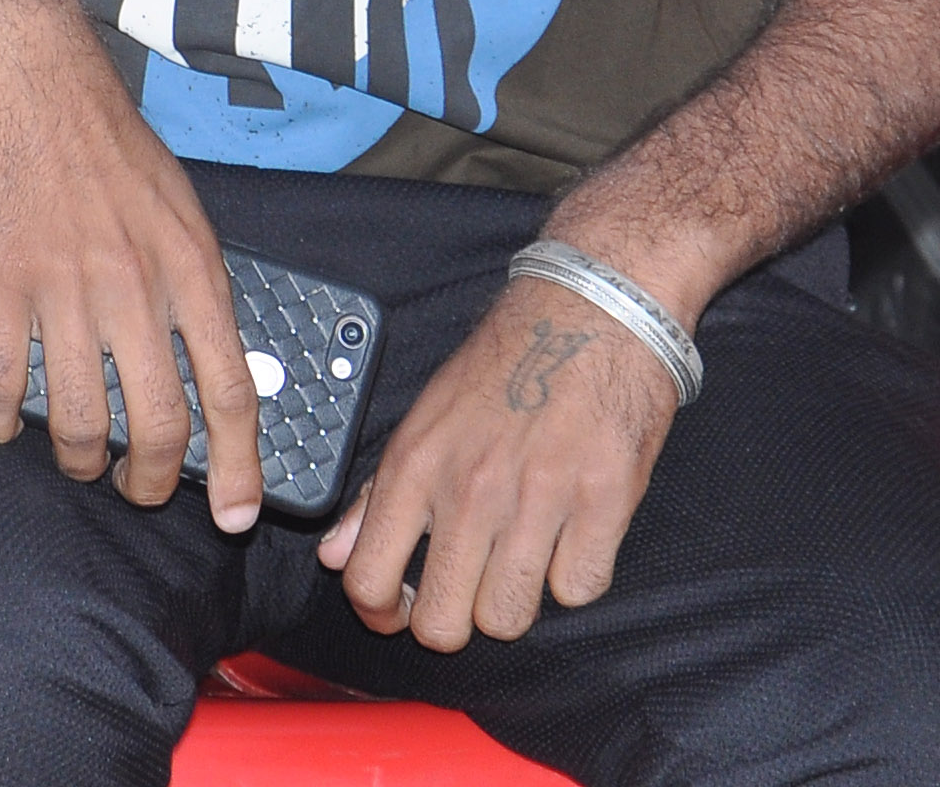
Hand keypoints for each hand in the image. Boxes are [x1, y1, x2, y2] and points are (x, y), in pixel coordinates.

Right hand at [0, 0, 264, 524]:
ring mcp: (64, 287)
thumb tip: (197, 343)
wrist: (17, 59)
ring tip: (73, 459)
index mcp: (190, 263)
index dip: (238, 466)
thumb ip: (185, 271)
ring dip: (76, 458)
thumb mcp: (172, 195)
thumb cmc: (95, 123)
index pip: (231, 389)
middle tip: (137, 490)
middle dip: (149, 481)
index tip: (233, 512)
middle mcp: (135, 285)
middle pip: (157, 425)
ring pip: (78, 420)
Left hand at [322, 270, 680, 646]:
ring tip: (518, 561)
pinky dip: (573, 575)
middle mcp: (471, 488)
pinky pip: (577, 590)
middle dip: (450, 623)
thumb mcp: (424, 419)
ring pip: (508, 619)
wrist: (591, 314)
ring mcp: (539, 500)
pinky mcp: (604, 503)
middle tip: (466, 593)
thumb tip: (336, 557)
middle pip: (443, 625)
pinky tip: (568, 537)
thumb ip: (376, 495)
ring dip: (512, 601)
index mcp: (416, 465)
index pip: (368, 580)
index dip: (381, 614)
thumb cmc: (505, 367)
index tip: (400, 610)